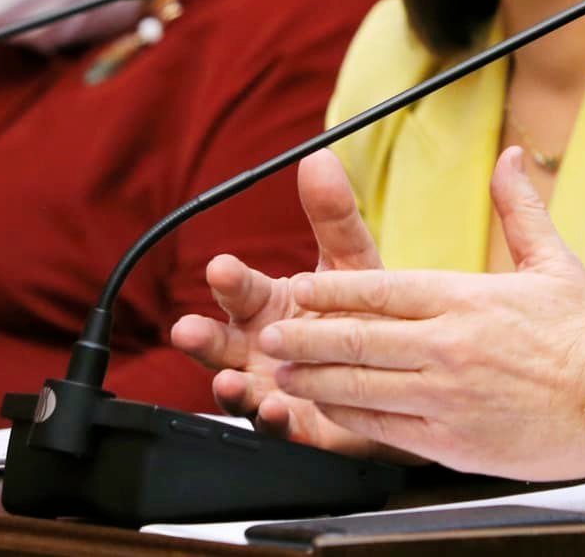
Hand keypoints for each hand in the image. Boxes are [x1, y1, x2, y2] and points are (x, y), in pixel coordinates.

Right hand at [170, 151, 401, 458]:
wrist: (396, 366)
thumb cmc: (361, 311)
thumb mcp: (350, 261)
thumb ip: (333, 215)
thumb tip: (318, 157)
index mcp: (267, 305)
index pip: (239, 290)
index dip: (229, 280)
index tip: (222, 266)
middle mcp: (259, 349)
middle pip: (221, 343)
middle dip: (201, 337)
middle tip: (187, 329)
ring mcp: (272, 388)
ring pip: (238, 389)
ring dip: (228, 386)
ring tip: (229, 381)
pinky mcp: (297, 425)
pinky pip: (278, 428)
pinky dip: (274, 421)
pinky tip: (277, 410)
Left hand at [257, 146, 584, 480]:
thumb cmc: (583, 335)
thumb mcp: (553, 262)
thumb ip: (520, 208)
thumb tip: (513, 157)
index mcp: (467, 298)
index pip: (382, 289)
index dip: (332, 290)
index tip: (302, 288)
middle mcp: (448, 345)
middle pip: (358, 339)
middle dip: (306, 336)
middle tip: (272, 334)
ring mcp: (444, 395)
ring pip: (359, 386)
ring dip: (313, 378)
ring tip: (281, 373)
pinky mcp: (448, 438)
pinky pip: (382, 426)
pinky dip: (346, 418)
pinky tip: (326, 411)